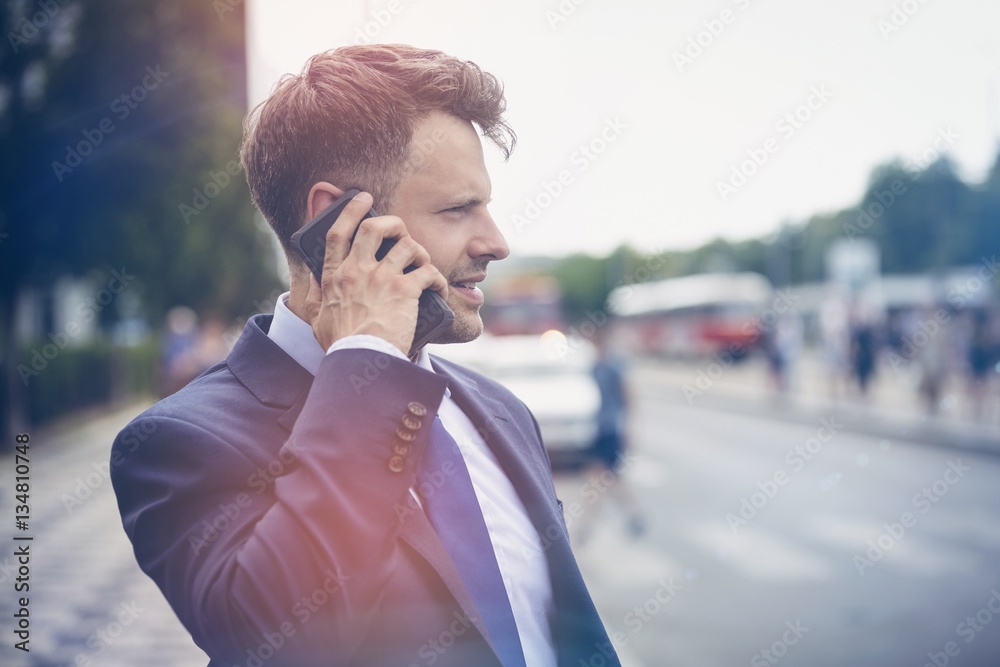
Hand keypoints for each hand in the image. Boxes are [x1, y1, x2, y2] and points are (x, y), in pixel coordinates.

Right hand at [303, 192, 447, 354]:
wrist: (361, 360)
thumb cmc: (340, 345)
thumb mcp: (317, 319)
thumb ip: (315, 297)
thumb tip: (314, 280)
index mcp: (335, 276)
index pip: (339, 233)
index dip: (351, 211)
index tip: (363, 200)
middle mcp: (357, 271)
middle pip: (374, 228)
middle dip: (392, 222)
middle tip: (401, 231)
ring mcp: (381, 279)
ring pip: (407, 246)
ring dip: (419, 252)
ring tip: (423, 265)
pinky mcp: (405, 291)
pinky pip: (428, 272)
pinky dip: (438, 279)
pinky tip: (439, 289)